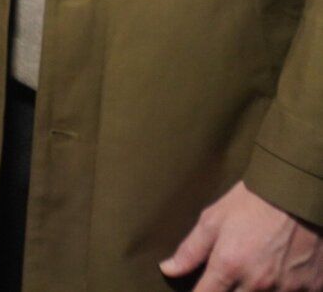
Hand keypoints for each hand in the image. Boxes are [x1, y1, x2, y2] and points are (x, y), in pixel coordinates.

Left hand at [160, 180, 322, 290]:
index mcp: (230, 266)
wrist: (296, 193)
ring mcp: (288, 288)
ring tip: (254, 272)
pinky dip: (285, 290)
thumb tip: (168, 269)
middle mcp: (258, 283)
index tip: (200, 289)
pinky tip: (280, 276)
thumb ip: (190, 250)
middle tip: (229, 278)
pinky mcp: (313, 287)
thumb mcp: (212, 220)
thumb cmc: (251, 203)